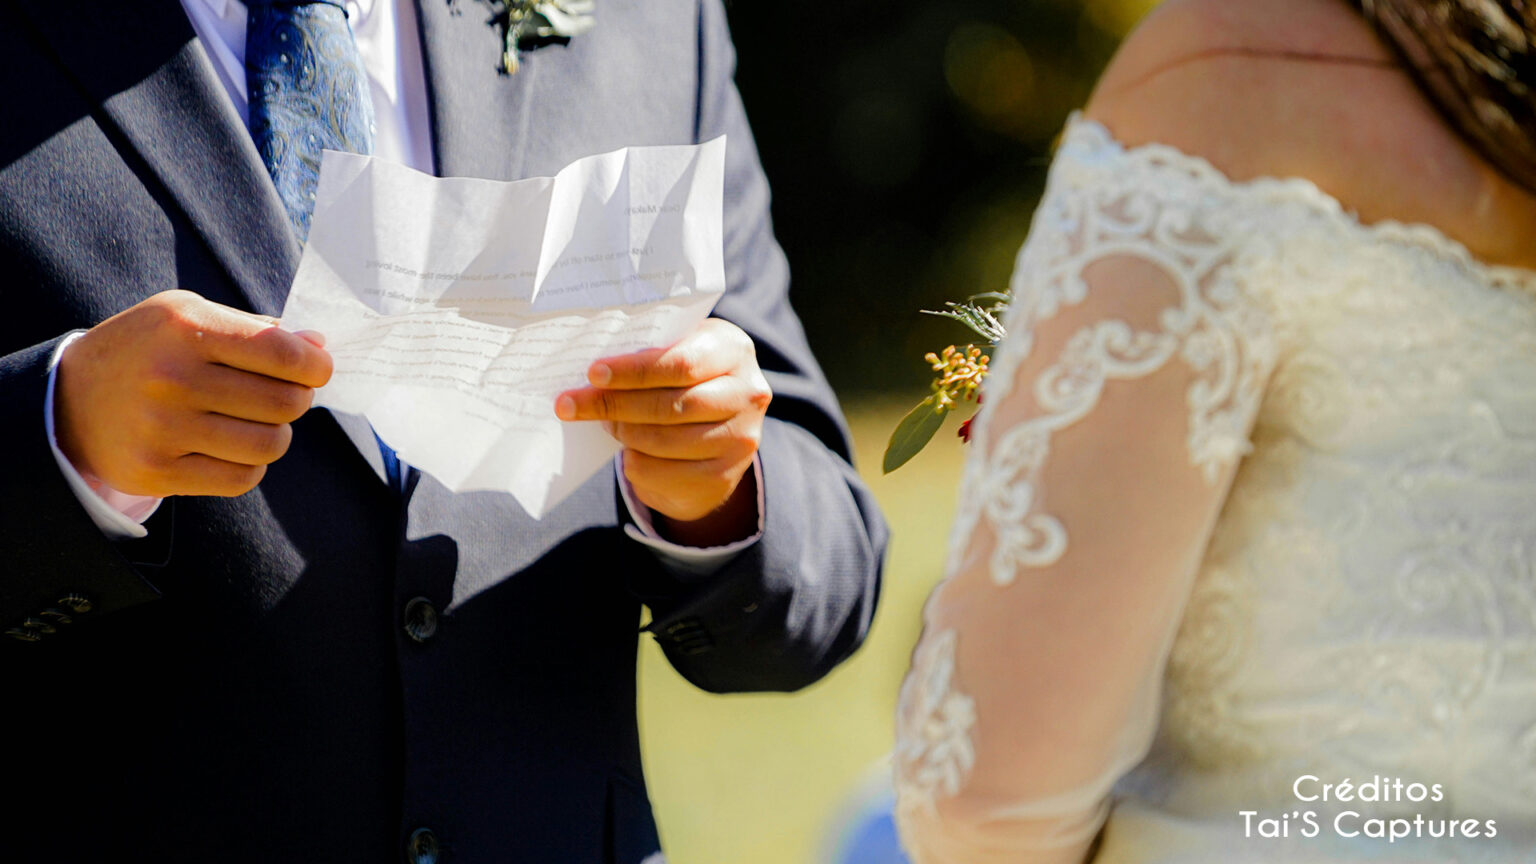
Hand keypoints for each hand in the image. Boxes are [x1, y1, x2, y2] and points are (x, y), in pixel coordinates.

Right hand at [55, 290, 332, 497]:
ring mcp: (162, 429)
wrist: (68, 402)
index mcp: (184, 328)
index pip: (281, 353)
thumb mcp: (187, 316)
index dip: (315, 366)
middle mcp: (171, 378)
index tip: (318, 369)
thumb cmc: (148, 351)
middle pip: (284, 402)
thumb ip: (254, 329)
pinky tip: (231, 447)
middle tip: (282, 394)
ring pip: (270, 444)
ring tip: (256, 421)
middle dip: (297, 399)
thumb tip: (318, 347)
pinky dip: (249, 464)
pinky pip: (242, 477)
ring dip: (275, 434)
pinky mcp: (156, 472)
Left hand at [555, 318, 770, 541]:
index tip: (592, 373)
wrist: (718, 432)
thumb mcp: (680, 353)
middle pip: (670, 405)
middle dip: (614, 404)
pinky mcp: (724, 476)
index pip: (682, 363)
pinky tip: (627, 450)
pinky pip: (663, 472)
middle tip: (572, 404)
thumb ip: (651, 353)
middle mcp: (748, 393)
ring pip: (663, 440)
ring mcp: (740, 439)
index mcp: (734, 350)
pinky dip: (634, 462)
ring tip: (605, 422)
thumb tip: (592, 371)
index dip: (633, 371)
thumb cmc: (687, 380)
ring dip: (623, 432)